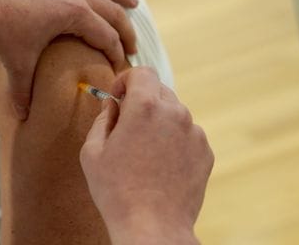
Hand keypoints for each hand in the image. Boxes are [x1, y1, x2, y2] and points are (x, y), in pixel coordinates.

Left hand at [0, 0, 138, 119]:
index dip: (117, 53)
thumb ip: (23, 92)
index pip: (106, 36)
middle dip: (126, 29)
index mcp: (75, 14)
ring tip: (133, 1)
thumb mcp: (16, 64)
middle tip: (134, 46)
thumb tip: (24, 117)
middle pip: (112, 10)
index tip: (122, 67)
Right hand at [80, 67, 213, 244]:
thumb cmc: (117, 191)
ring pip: (174, 113)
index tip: (118, 97)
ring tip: (144, 152)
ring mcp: (194, 132)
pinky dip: (174, 141)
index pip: (142, 72)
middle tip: (127, 127)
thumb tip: (112, 105)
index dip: (126, 80)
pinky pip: (187, 134)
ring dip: (159, 122)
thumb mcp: (93, 151)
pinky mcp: (205, 152)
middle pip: (159, 90)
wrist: (153, 227)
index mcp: (145, 106)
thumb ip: (102, 119)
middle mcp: (174, 113)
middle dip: (141, 101)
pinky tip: (160, 165)